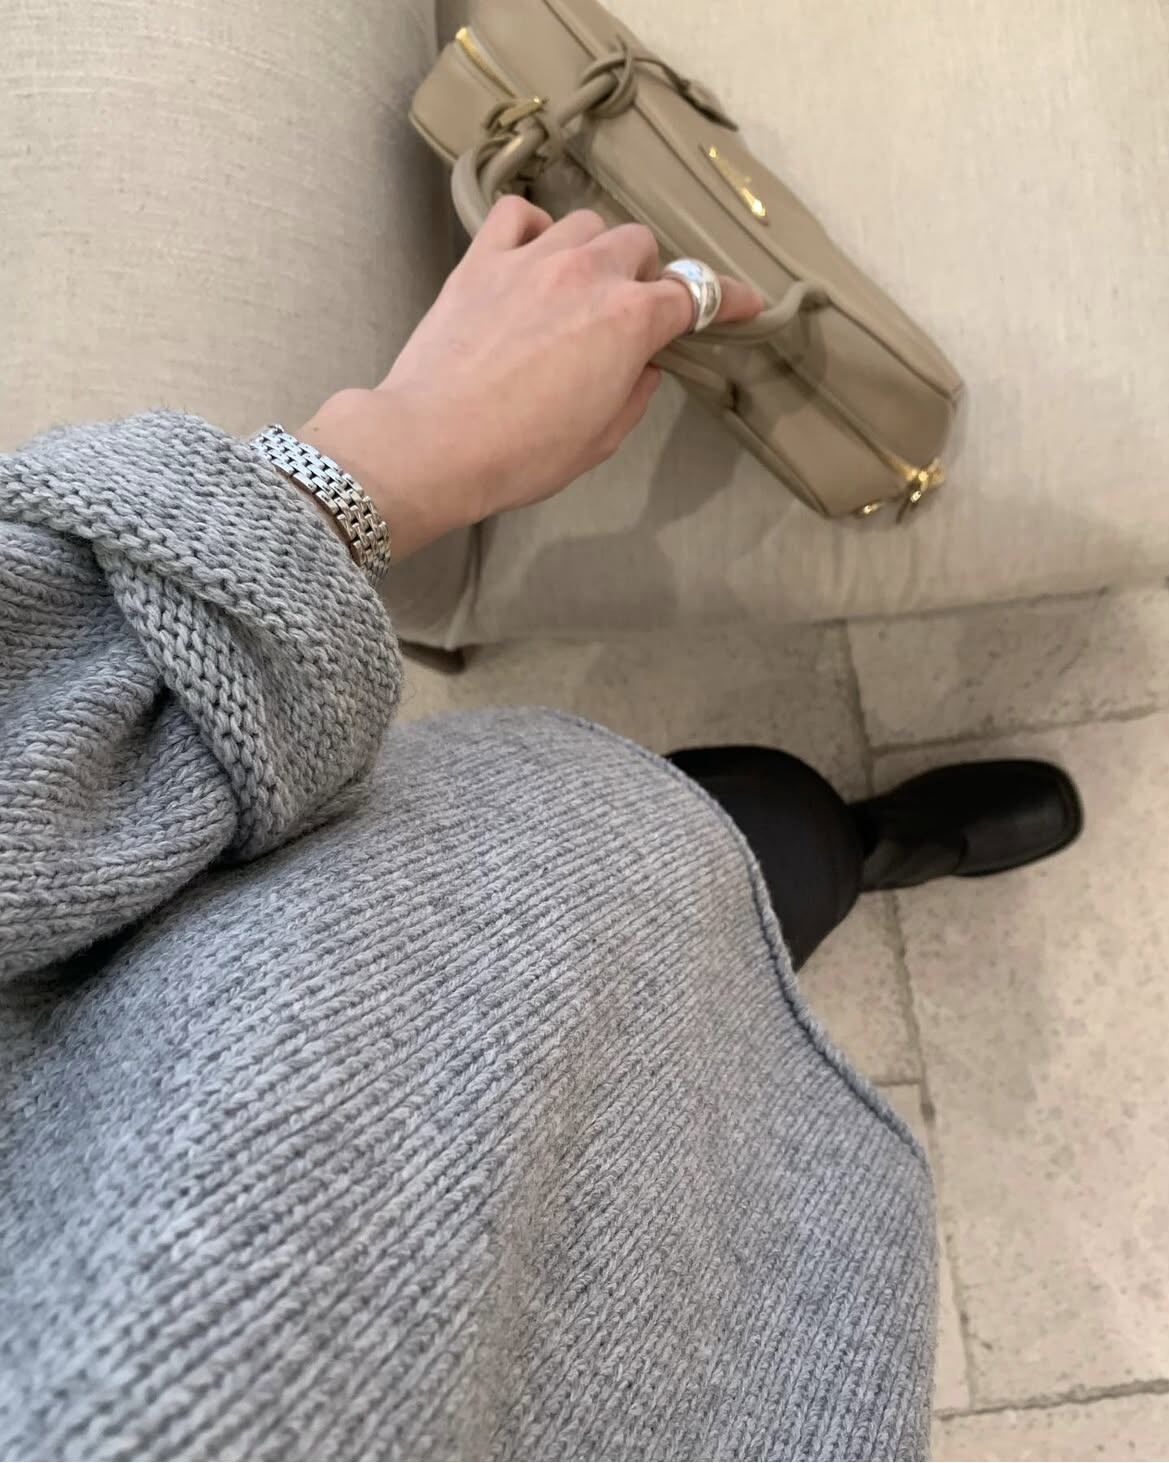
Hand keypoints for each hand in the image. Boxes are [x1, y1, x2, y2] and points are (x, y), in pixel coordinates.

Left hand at [298, 199, 762, 557]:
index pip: (697, 294)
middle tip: (628, 317)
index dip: (726, 300)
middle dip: (643, 278)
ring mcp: (534, 258)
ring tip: (578, 287)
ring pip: (586, 224)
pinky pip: (519, 214)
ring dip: (594, 251)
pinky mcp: (482, 259)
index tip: (743, 303)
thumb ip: (635, 393)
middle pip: (639, 247)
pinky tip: (531, 256)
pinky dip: (533, 228)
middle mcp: (590, 273)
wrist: (433, 444)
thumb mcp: (600, 440)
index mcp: (631, 320)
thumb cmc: (521, 455)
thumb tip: (645, 366)